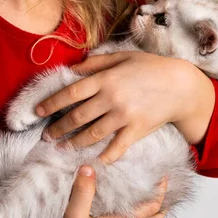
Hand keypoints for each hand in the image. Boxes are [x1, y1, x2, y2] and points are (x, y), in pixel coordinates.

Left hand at [37, 51, 196, 163]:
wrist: (180, 86)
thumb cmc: (150, 67)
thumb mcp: (122, 57)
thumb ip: (95, 63)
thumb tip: (72, 70)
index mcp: (106, 79)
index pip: (71, 93)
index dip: (51, 103)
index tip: (38, 112)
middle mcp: (111, 99)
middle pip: (77, 117)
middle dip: (58, 128)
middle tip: (46, 136)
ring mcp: (124, 117)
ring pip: (92, 134)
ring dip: (73, 143)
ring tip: (61, 147)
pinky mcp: (136, 131)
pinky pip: (115, 148)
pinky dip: (102, 157)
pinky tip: (91, 161)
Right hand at [45, 167, 167, 217]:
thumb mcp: (74, 216)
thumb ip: (83, 191)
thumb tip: (90, 167)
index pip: (150, 207)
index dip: (160, 192)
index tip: (164, 177)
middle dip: (161, 206)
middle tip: (162, 189)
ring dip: (150, 216)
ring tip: (148, 200)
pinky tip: (125, 216)